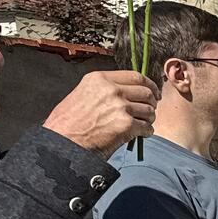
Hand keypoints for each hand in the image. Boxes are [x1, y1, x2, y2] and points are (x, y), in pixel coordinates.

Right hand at [42, 70, 158, 153]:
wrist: (63, 142)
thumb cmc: (69, 122)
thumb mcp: (83, 94)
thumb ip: (104, 89)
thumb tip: (127, 91)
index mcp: (100, 79)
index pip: (136, 76)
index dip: (149, 84)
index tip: (154, 92)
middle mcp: (112, 90)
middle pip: (146, 92)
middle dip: (152, 103)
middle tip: (150, 111)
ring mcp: (120, 107)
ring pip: (149, 110)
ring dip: (149, 119)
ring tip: (141, 124)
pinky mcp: (126, 125)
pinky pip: (147, 127)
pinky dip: (147, 132)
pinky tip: (140, 134)